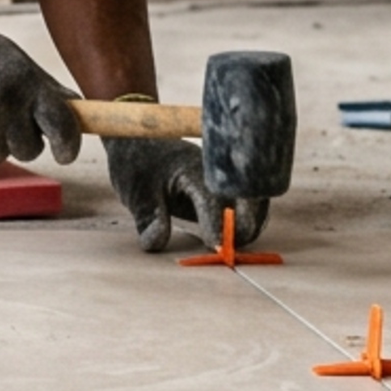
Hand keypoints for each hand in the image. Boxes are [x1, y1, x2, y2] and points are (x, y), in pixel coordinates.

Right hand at [0, 0, 82, 165]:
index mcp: (26, 82)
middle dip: (20, 140)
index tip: (65, 154)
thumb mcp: (15, 60)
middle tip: (2, 117)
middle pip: (29, 149)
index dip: (69, 146)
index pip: (63, 125)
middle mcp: (5, 103)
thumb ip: (44, 87)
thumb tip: (76, 111)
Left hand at [105, 134, 266, 252]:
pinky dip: (249, 219)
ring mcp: (224, 177)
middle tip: (232, 250)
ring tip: (234, 246)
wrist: (139, 140)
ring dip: (251, 223)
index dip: (218, 224)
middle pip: (248, 196)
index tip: (217, 248)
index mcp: (192, 169)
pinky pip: (249, 202)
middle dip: (246, 225)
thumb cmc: (138, 165)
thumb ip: (148, 218)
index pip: (214, 198)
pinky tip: (237, 237)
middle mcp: (215, 171)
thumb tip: (156, 243)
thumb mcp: (136, 192)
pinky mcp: (226, 185)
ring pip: (254, 200)